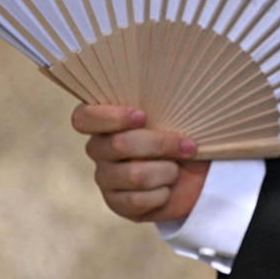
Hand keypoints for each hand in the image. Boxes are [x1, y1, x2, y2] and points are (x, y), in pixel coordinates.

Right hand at [71, 104, 208, 222]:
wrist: (196, 172)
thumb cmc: (181, 133)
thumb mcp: (174, 112)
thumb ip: (161, 98)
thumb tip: (170, 75)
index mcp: (104, 121)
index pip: (83, 118)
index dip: (111, 118)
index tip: (142, 116)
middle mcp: (98, 149)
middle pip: (119, 145)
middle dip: (161, 144)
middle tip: (188, 146)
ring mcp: (105, 178)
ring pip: (134, 175)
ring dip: (167, 171)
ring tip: (175, 169)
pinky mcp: (117, 203)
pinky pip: (138, 201)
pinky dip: (162, 194)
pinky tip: (167, 189)